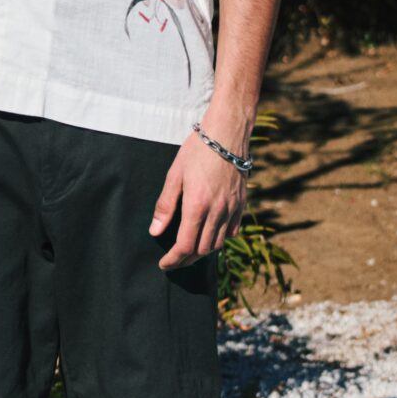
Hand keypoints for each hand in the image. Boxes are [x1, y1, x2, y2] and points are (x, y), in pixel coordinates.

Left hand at [149, 131, 245, 268]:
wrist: (227, 133)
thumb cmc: (198, 150)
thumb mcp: (175, 174)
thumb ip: (165, 205)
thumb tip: (155, 230)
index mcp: (197, 205)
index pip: (185, 246)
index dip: (173, 259)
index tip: (164, 264)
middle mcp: (217, 211)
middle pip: (202, 250)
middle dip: (186, 260)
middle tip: (173, 260)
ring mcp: (232, 209)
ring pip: (218, 244)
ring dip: (202, 251)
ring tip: (189, 250)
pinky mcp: (241, 204)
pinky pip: (232, 232)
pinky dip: (220, 239)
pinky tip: (210, 235)